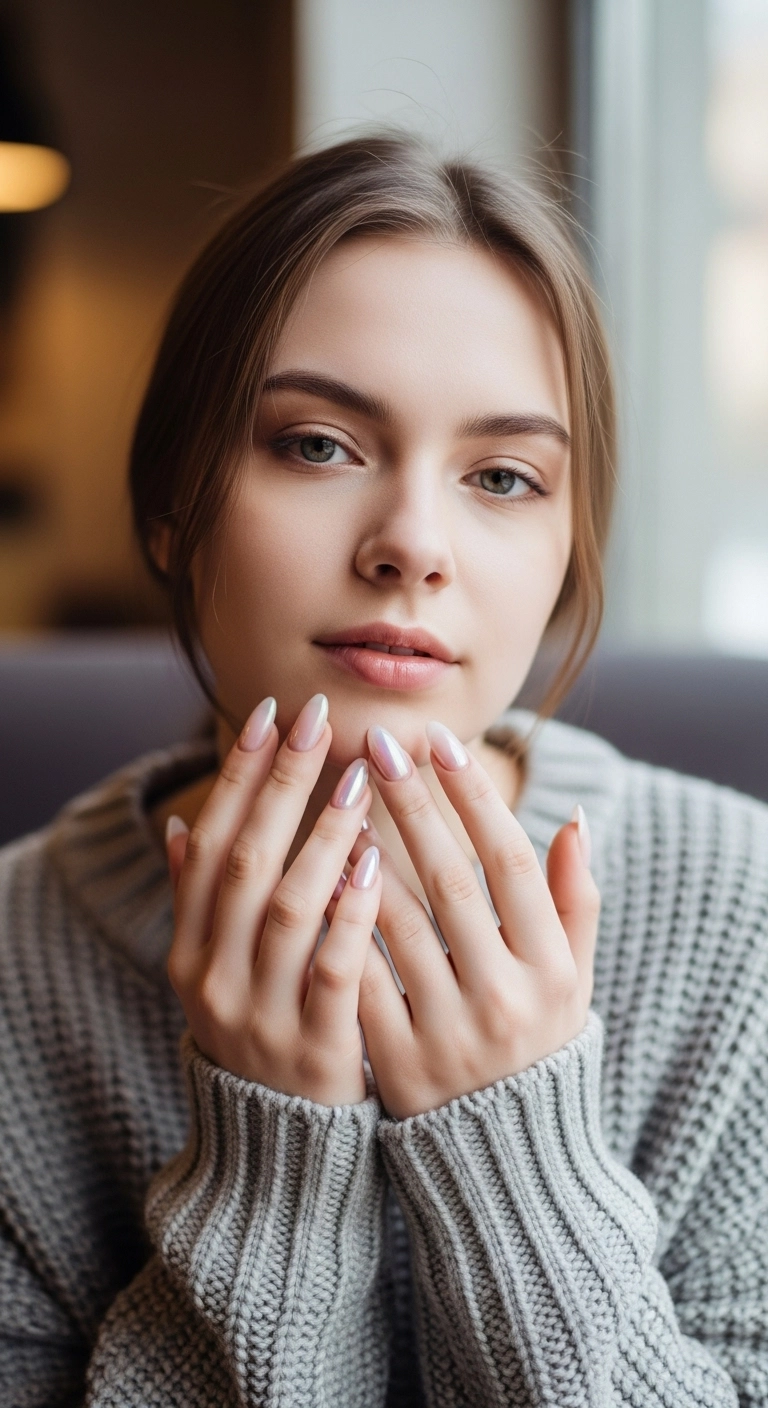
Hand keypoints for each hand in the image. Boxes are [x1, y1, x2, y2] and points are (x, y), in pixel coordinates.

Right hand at [164, 693, 381, 1106]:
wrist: (278, 1147)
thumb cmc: (261, 1031)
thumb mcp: (215, 973)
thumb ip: (199, 904)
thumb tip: (179, 828)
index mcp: (190, 949)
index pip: (210, 844)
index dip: (239, 777)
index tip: (272, 715)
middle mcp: (213, 977)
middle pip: (246, 862)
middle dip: (282, 785)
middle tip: (321, 721)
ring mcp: (260, 1013)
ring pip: (287, 907)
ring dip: (323, 837)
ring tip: (361, 780)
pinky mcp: (313, 1048)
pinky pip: (332, 970)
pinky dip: (352, 913)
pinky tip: (381, 862)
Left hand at [336, 721, 599, 1119]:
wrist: (505, 1158)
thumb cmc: (538, 1044)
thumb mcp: (574, 979)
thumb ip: (575, 899)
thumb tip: (572, 817)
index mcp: (551, 968)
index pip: (509, 860)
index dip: (473, 796)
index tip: (440, 741)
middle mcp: (504, 996)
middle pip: (450, 879)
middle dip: (411, 803)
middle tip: (377, 741)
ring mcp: (448, 1031)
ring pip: (397, 921)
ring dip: (365, 851)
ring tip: (338, 793)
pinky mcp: (396, 1061)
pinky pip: (359, 976)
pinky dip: (339, 922)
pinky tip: (318, 872)